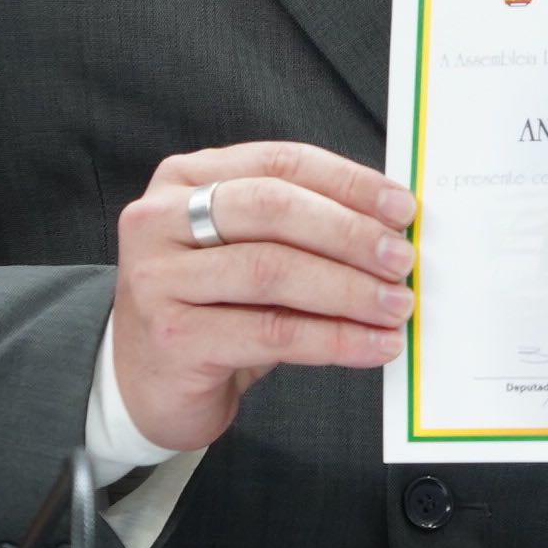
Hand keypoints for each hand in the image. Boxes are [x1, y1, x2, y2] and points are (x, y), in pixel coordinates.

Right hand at [111, 141, 417, 453]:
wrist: (145, 385)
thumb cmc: (211, 308)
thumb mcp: (245, 250)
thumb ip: (300, 228)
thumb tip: (392, 227)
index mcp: (186, 179)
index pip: (279, 162)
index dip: (347, 182)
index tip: (401, 207)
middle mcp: (162, 219)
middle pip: (272, 209)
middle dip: (350, 232)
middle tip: (402, 259)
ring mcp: (159, 279)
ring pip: (272, 270)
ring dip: (349, 289)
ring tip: (396, 306)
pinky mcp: (173, 338)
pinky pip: (271, 332)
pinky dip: (333, 338)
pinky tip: (372, 344)